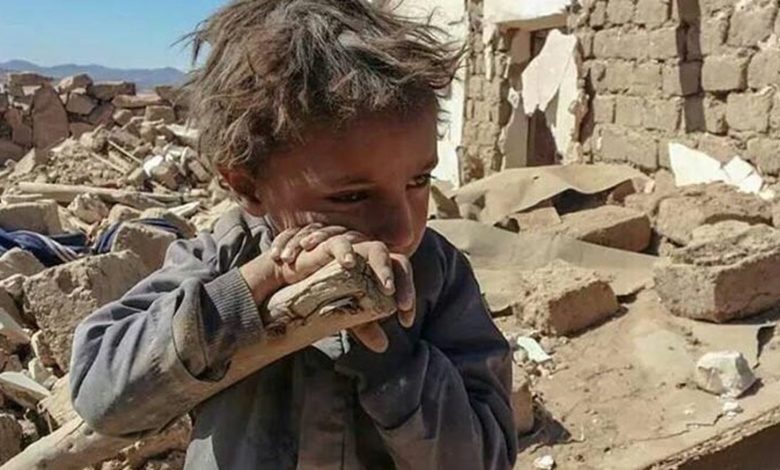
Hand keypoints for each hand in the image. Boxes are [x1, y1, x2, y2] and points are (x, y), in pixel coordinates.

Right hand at [268, 224, 415, 352]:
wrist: (293, 282)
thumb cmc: (325, 293)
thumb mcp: (347, 313)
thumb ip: (365, 326)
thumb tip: (383, 346)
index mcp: (379, 269)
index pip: (402, 276)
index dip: (408, 296)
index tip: (406, 322)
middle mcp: (371, 255)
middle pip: (397, 261)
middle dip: (404, 283)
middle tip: (403, 305)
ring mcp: (354, 247)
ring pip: (376, 250)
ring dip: (383, 268)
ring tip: (388, 289)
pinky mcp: (329, 244)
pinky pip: (340, 243)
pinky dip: (345, 253)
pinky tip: (349, 265)